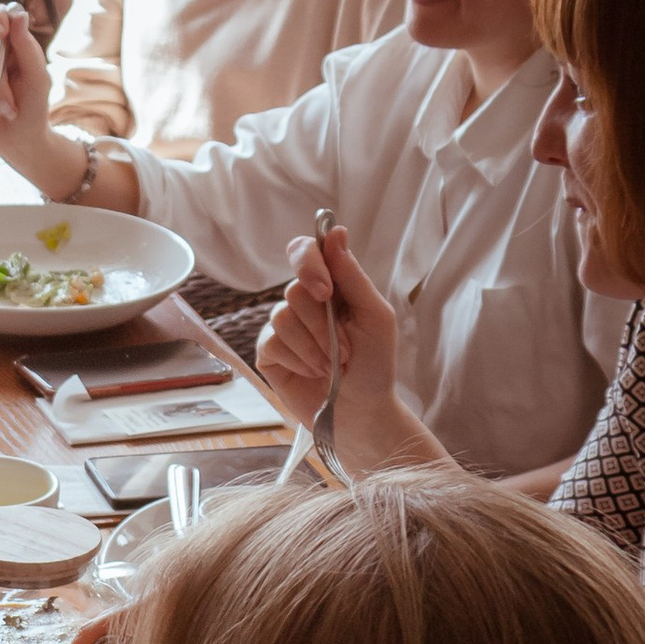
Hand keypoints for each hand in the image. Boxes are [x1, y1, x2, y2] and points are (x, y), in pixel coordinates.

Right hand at [0, 3, 62, 188]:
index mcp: (18, 45)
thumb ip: (27, 46)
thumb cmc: (35, 106)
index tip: (0, 31)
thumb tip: (18, 14)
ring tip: (8, 110)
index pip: (3, 16)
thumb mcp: (38, 77)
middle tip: (15, 102)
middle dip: (1, 81)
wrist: (22, 139)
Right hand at [256, 225, 423, 468]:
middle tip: (345, 349)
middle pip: (294, 290)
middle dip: (322, 324)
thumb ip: (353, 276)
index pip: (304, 251)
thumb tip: (335, 232)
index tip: (325, 289)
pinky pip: (272, 343)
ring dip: (314, 346)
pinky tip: (313, 373)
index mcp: (330, 286)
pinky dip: (299, 360)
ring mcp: (283, 327)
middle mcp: (303, 302)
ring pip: (281, 317)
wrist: (361, 412)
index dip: (308, 262)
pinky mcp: (269, 353)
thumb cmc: (375, 364)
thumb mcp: (375, 316)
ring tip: (332, 366)